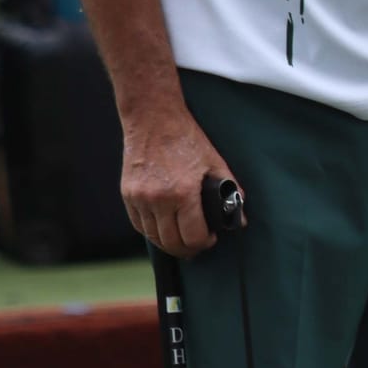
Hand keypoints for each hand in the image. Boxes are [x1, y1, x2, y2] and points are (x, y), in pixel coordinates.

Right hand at [120, 103, 236, 256]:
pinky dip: (152, 231)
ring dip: (169, 242)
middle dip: (188, 249)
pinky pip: (139, 225)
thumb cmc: (186, 139)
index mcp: (183, 193)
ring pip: (153, 237)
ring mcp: (139, 198)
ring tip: (181, 237)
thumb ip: (231, 191)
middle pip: (172, 243)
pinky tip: (164, 228)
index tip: (210, 238)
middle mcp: (158, 199)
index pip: (193, 237)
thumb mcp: (215, 162)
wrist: (153, 118)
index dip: (204, 243)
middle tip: (197, 244)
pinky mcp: (127, 194)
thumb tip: (240, 218)